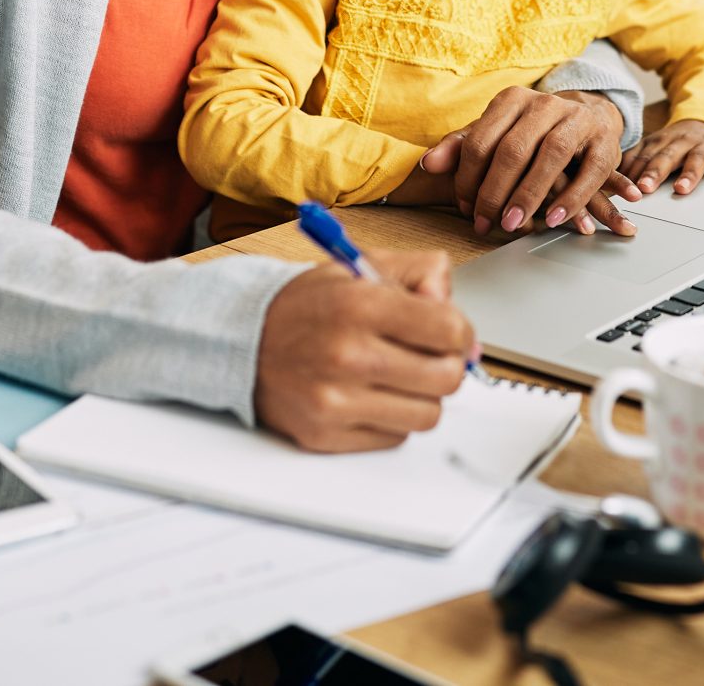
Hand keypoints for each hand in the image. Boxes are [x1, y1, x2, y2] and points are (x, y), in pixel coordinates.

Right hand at [253, 250, 473, 452]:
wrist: (243, 341)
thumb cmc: (307, 306)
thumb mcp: (361, 265)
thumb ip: (420, 272)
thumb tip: (454, 306)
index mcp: (361, 305)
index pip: (449, 329)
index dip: (460, 331)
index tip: (451, 332)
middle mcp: (348, 355)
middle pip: (446, 378)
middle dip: (447, 365)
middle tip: (431, 356)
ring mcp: (335, 401)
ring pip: (427, 416)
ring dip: (422, 396)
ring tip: (398, 375)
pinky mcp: (325, 435)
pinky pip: (394, 438)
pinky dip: (392, 419)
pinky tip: (371, 394)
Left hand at [422, 90, 640, 236]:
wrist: (590, 116)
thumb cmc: (533, 132)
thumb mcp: (496, 133)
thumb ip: (462, 147)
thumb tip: (429, 164)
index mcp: (512, 100)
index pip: (482, 140)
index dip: (469, 179)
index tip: (466, 209)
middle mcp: (545, 104)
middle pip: (513, 148)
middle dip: (495, 191)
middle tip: (486, 223)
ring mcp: (577, 120)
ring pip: (551, 155)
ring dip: (530, 195)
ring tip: (513, 224)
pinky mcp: (604, 141)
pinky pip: (589, 171)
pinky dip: (572, 198)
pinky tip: (555, 219)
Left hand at [621, 120, 703, 196]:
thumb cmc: (676, 141)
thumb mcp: (654, 146)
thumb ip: (634, 160)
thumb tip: (606, 181)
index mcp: (659, 141)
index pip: (643, 156)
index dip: (632, 171)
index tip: (623, 187)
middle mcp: (680, 141)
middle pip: (665, 157)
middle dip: (654, 172)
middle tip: (644, 187)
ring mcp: (703, 144)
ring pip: (696, 159)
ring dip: (689, 174)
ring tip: (682, 188)